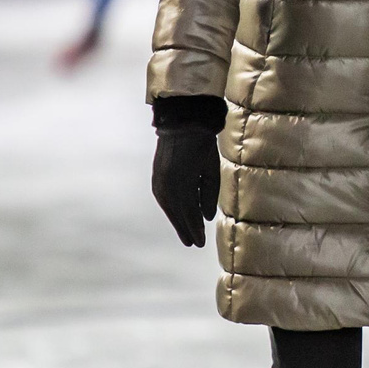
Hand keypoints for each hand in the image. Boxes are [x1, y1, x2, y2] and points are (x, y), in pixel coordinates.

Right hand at [151, 128, 220, 247]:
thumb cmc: (202, 145)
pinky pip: (163, 200)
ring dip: (177, 221)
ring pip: (169, 209)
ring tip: (185, 233)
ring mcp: (159, 183)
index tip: (200, 244)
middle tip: (193, 243)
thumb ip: (209, 194)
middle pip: (178, 215)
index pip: (190, 215)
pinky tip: (176, 214)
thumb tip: (206, 217)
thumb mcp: (211, 170)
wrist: (182, 123)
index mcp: (183, 187)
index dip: (195, 230)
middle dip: (186, 229)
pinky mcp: (156, 178)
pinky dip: (171, 209)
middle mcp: (168, 188)